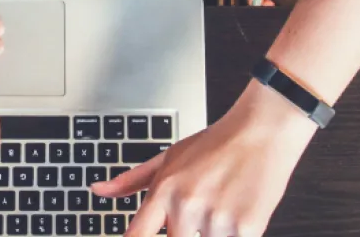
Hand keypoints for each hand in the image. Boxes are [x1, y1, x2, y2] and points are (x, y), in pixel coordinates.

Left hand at [94, 82, 317, 236]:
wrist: (261, 132)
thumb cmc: (214, 145)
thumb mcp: (167, 159)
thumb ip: (131, 181)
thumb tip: (98, 190)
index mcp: (164, 190)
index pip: (137, 235)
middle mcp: (186, 205)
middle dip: (185, 234)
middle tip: (199, 210)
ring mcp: (216, 219)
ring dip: (212, 233)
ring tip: (221, 206)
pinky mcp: (247, 228)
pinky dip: (234, 233)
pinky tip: (236, 214)